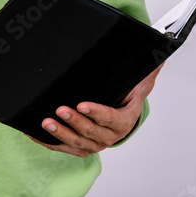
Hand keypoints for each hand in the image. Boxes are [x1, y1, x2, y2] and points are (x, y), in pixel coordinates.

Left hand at [29, 63, 163, 156]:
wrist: (120, 116)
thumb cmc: (127, 98)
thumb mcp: (140, 82)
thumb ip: (149, 68)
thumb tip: (162, 49)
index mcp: (124, 120)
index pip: (111, 118)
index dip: (97, 113)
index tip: (82, 104)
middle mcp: (109, 136)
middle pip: (91, 132)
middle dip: (75, 121)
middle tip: (60, 109)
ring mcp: (94, 143)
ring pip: (76, 142)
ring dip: (61, 133)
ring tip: (46, 122)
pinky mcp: (80, 146)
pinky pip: (63, 147)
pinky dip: (48, 141)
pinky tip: (34, 133)